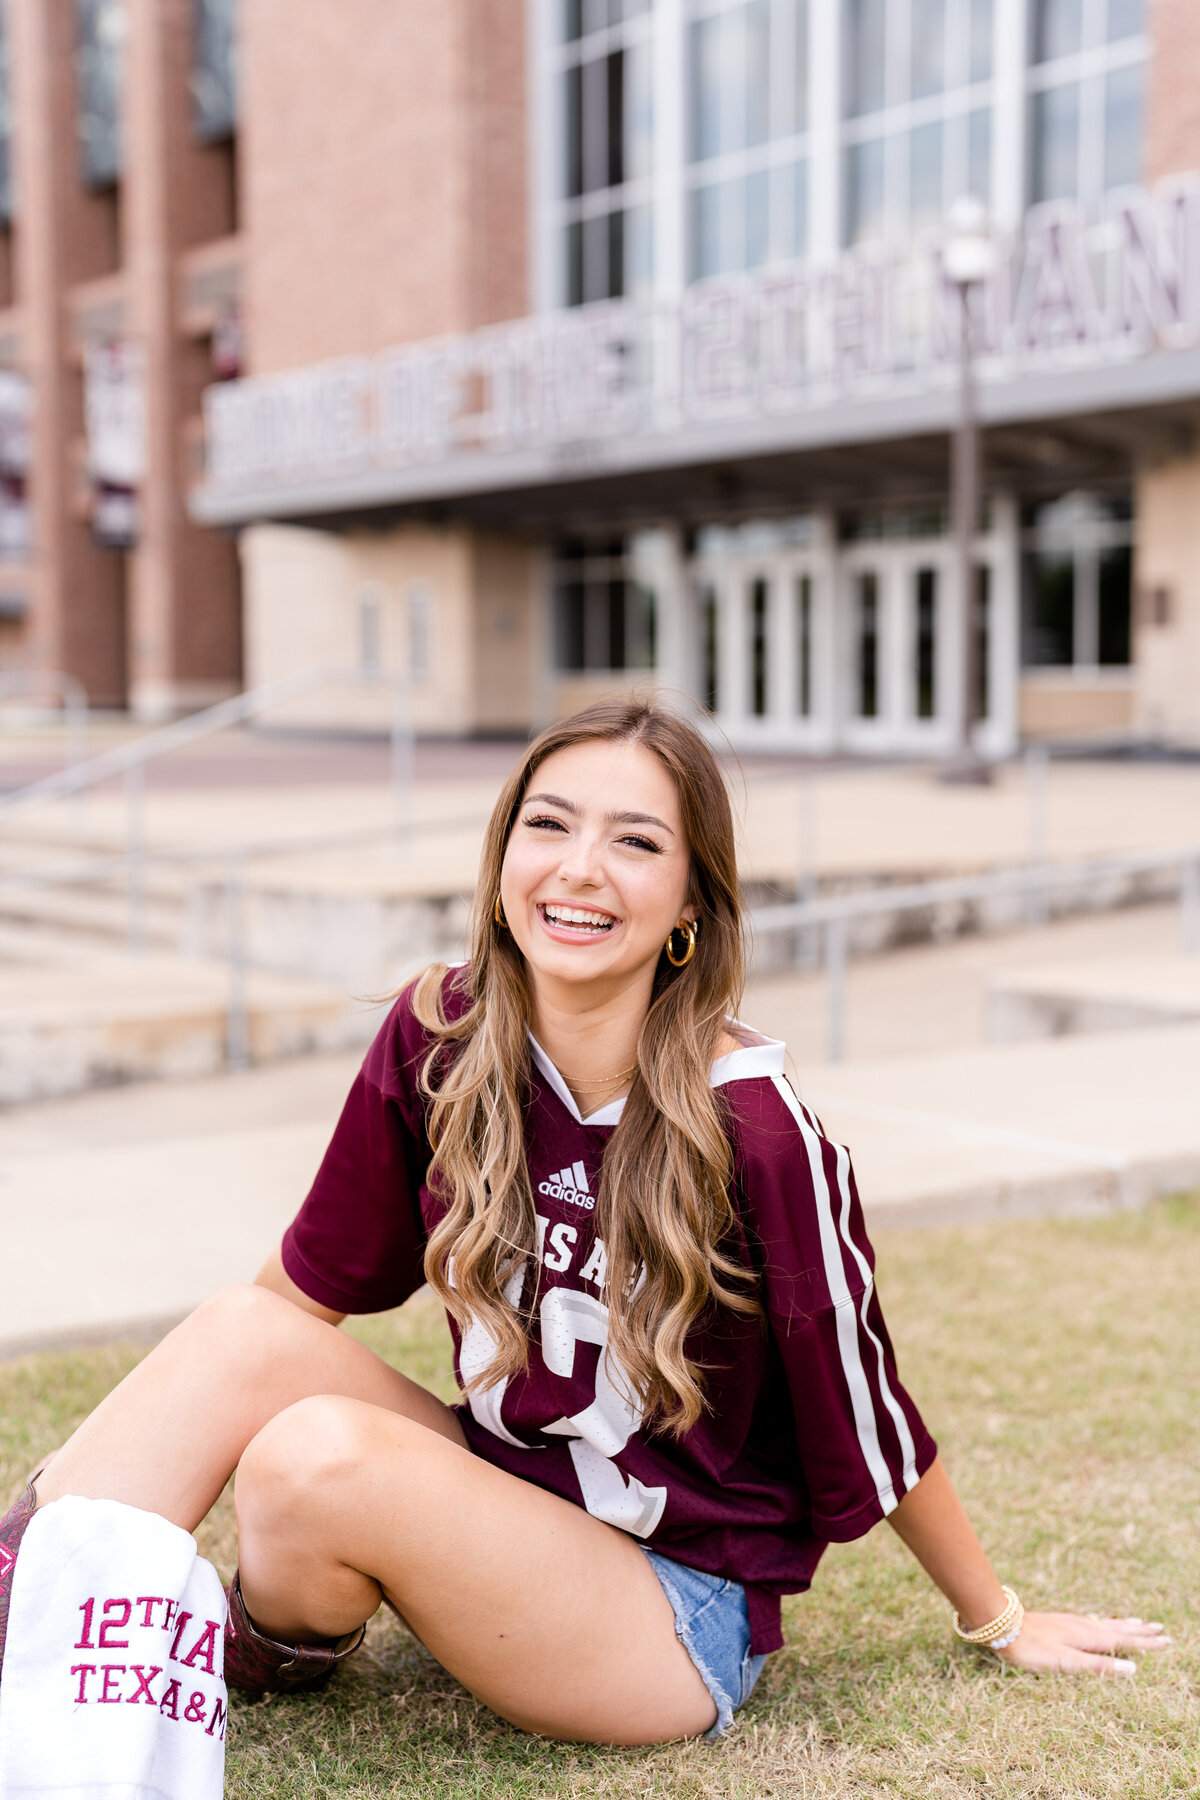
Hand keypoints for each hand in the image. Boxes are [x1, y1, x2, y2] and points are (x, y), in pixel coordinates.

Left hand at [993, 1611, 1169, 1676]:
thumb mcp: (1066, 1662)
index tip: (1165, 1641)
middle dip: (1140, 1632)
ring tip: (1139, 1624)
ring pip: (1104, 1623)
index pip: (1123, 1641)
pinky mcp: (1060, 1621)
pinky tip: (1099, 1622)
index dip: (1144, 1643)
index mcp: (1087, 1637)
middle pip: (1117, 1629)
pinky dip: (1104, 1622)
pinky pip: (1091, 1621)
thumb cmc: (1032, 1649)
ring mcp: (1070, 1622)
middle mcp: (1082, 1626)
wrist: (1002, 1625)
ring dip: (1124, 1625)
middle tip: (1161, 1630)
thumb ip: (1097, 1666)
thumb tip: (1131, 1669)